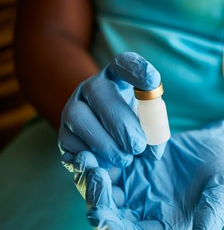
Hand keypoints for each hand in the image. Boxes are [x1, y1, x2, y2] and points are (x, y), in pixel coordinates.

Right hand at [58, 52, 164, 171]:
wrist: (108, 143)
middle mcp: (91, 89)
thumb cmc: (135, 127)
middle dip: (120, 123)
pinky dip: (88, 157)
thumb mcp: (148, 122)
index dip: (137, 69)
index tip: (153, 81)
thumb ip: (154, 131)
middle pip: (98, 91)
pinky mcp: (64, 134)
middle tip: (138, 146)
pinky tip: (105, 165)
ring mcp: (73, 108)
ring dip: (104, 142)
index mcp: (116, 79)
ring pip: (78, 117)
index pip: (123, 64)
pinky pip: (68, 142)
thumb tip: (152, 150)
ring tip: (125, 159)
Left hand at [73, 120, 223, 229]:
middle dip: (97, 200)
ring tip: (88, 159)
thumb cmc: (223, 174)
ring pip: (102, 192)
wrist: (216, 146)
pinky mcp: (129, 166)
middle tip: (94, 176)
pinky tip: (89, 149)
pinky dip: (96, 160)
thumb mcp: (223, 193)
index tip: (99, 216)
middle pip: (110, 216)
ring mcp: (133, 188)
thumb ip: (212, 216)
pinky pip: (106, 166)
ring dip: (91, 179)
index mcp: (162, 226)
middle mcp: (142, 211)